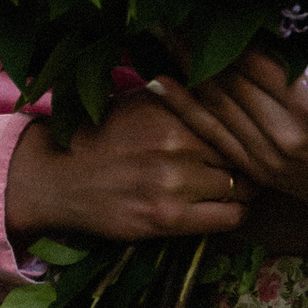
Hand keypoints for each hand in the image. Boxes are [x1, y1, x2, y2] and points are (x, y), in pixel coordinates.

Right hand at [3, 85, 253, 248]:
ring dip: (243, 190)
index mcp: (171, 110)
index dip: (244, 131)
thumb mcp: (140, 103)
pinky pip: (226, 218)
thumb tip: (225, 89)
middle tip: (251, 166)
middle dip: (247, 161)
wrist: (57, 177)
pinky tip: (231, 209)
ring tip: (239, 188)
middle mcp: (175, 143)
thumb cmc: (101, 137)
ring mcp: (171, 182)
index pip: (232, 120)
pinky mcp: (165, 218)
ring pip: (238, 187)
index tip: (248, 138)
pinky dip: (236, 214)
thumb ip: (182, 98)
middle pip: (240, 154)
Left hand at [153, 46, 307, 254]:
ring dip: (180, 66)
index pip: (255, 56)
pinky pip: (213, 134)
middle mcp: (284, 131)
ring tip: (153, 30)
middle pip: (227, 76)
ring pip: (213, 103)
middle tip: (165, 2)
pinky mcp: (260, 170)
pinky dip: (183, 107)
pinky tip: (157, 80)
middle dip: (194, 39)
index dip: (224, 26)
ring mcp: (268, 155)